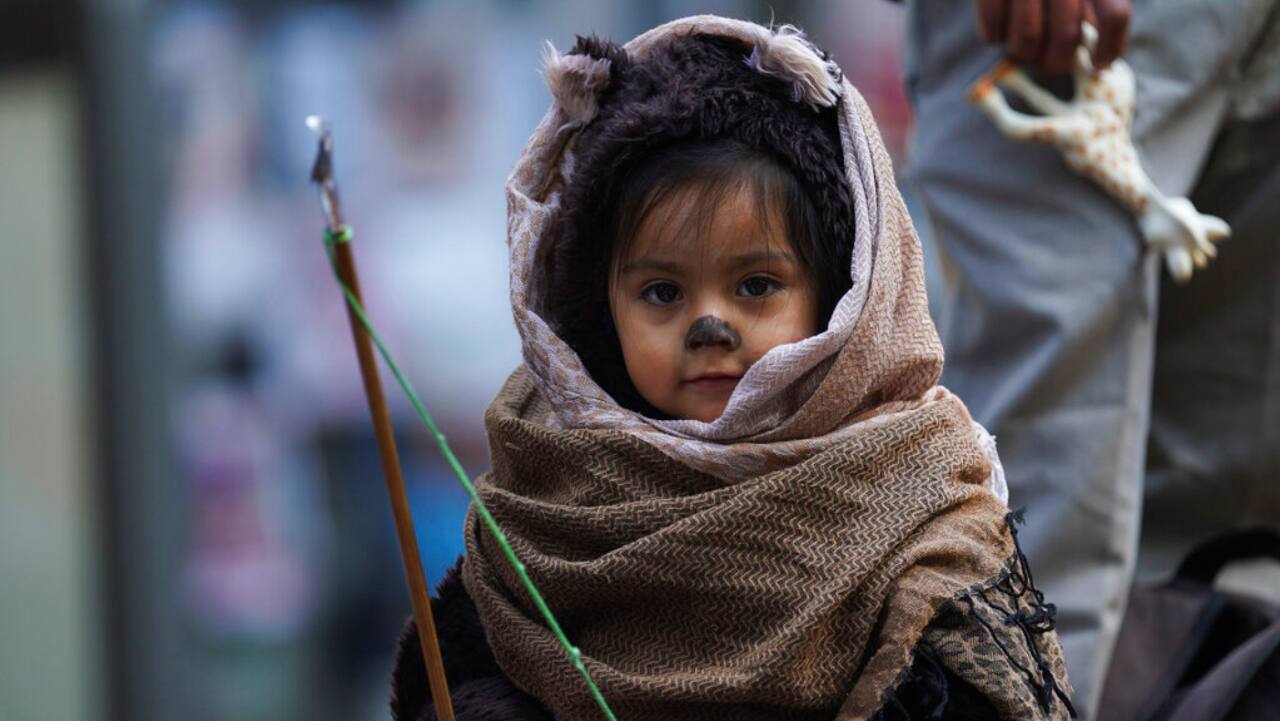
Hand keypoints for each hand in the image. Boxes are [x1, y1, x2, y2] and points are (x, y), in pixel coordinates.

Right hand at [975, 0, 1131, 75]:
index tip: (1098, 65)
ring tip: (1023, 48)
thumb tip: (1096, 57)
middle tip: (1048, 65)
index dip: (1108, 48)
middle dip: (1056, 62)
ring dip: (1024, 54)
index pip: (1113, 16)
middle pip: (1066, 36)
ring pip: (1027, 38)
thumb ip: (1095, 11)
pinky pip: (993, 28)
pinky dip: (995, 37)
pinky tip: (999, 32)